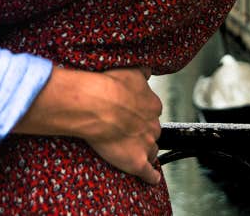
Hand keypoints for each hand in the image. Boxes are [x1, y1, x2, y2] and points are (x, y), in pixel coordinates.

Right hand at [80, 68, 162, 184]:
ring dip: (145, 152)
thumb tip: (148, 71)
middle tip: (127, 131)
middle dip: (143, 133)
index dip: (142, 115)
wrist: (96, 105)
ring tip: (134, 152)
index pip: (152, 113)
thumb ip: (142, 72)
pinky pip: (148, 173)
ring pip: (151, 151)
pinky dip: (151, 177)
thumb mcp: (130, 71)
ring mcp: (146, 145)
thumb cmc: (109, 86)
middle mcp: (153, 125)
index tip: (133, 115)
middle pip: (152, 132)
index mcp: (152, 105)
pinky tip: (152, 178)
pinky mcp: (136, 162)